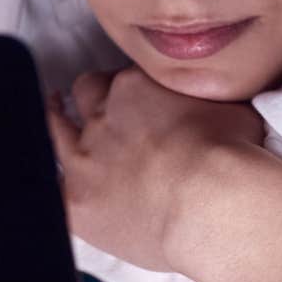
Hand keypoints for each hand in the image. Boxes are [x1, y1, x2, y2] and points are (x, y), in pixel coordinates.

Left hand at [46, 65, 267, 272]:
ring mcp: (84, 160)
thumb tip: (219, 95)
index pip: (125, 78)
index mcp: (137, 88)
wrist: (212, 202)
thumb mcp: (233, 106)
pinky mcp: (75, 203)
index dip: (132, 89)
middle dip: (91, 98)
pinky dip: (51, 185)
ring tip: (54, 114)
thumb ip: (209, 96)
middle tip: (97, 102)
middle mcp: (103, 116)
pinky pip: (48, 190)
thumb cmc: (231, 156)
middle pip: (87, 94)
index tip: (142, 101)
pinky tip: (51, 184)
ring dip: (55, 121)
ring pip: (55, 130)